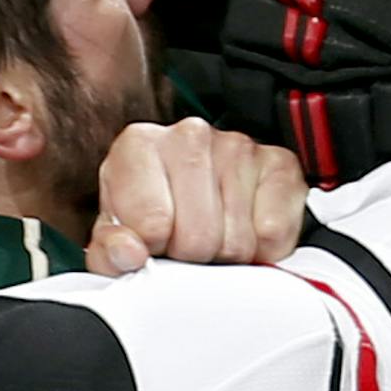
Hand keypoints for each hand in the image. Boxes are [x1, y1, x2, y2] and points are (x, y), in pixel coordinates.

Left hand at [90, 118, 306, 274]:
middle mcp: (190, 135)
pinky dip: (264, 248)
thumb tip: (129, 253)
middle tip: (185, 243)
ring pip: (238, 241)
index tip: (154, 243)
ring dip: (227, 254)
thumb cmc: (149, 210)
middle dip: (193, 255)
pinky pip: (274, 234)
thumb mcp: (114, 235)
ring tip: (214, 234)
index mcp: (138, 145)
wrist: (191, 189)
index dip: (155, 251)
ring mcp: (239, 145)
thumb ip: (109, 251)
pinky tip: (245, 229)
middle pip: (198, 237)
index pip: (153, 226)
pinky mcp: (281, 163)